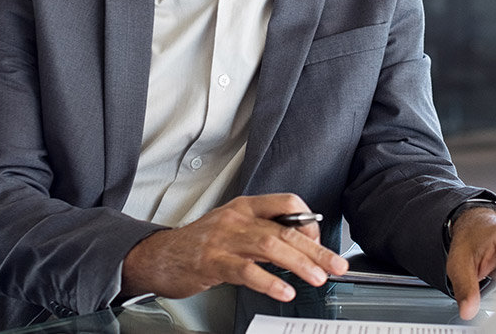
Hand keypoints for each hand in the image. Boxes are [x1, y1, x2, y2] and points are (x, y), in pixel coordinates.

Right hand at [120, 194, 348, 302]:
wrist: (159, 256)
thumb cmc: (199, 244)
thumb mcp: (233, 229)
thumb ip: (263, 232)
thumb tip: (300, 245)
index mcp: (244, 207)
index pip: (286, 203)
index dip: (309, 222)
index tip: (320, 243)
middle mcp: (236, 219)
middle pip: (284, 229)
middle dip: (315, 248)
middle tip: (335, 265)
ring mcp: (223, 239)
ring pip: (269, 246)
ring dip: (299, 263)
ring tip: (317, 278)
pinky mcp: (212, 262)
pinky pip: (246, 271)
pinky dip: (268, 282)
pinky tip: (284, 292)